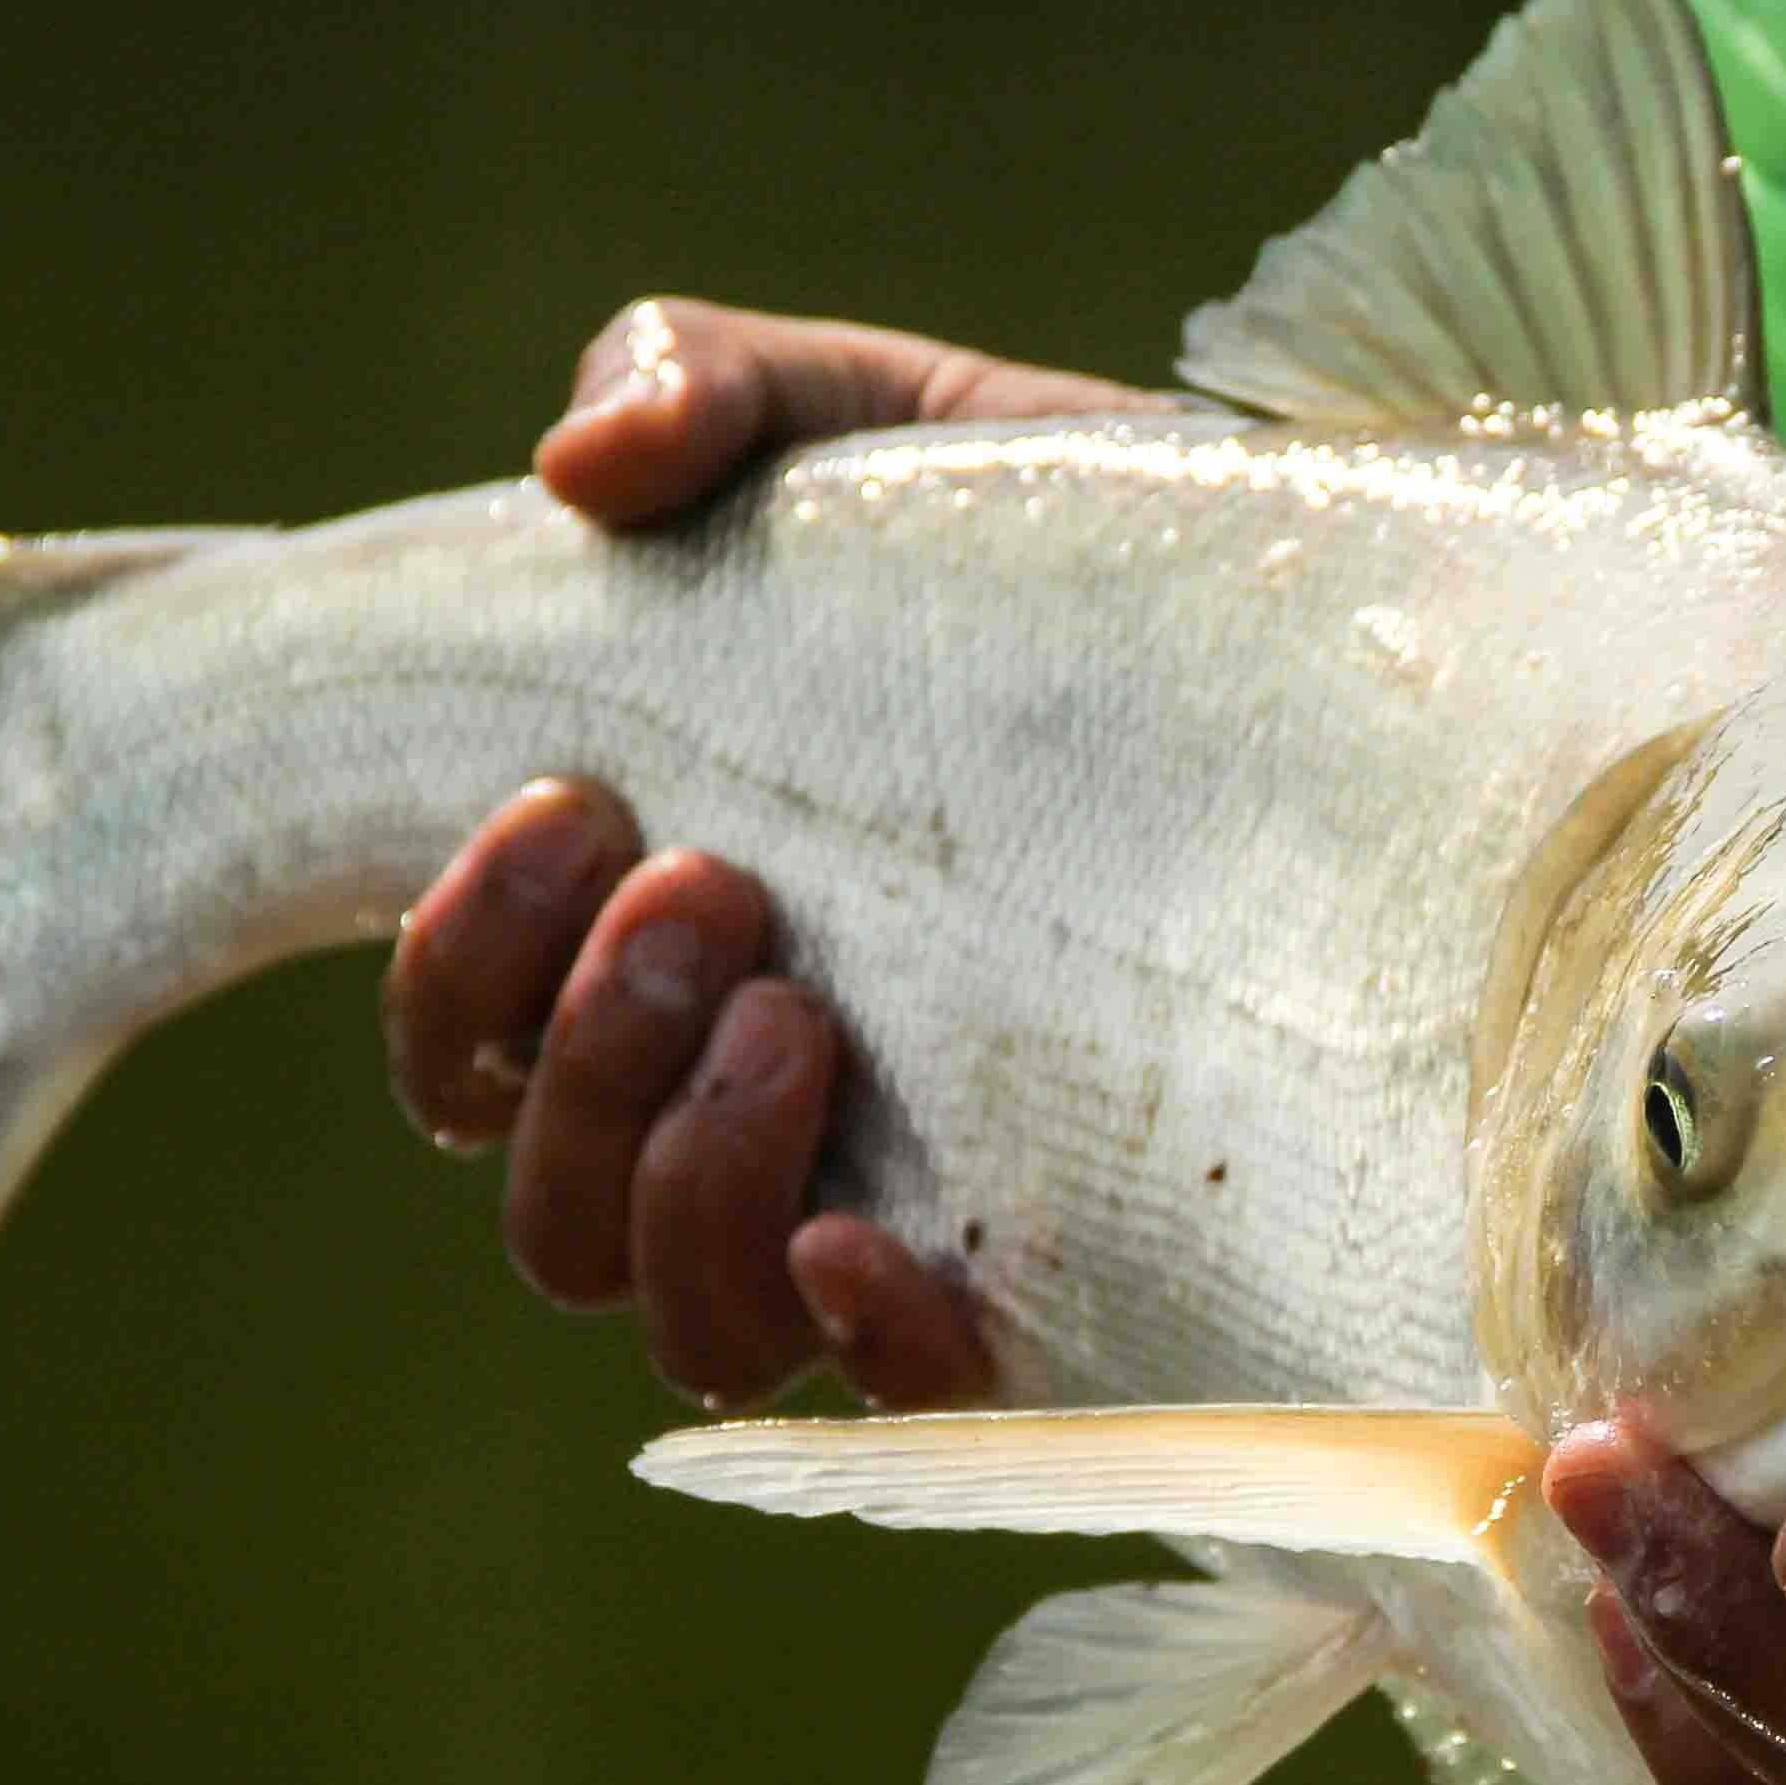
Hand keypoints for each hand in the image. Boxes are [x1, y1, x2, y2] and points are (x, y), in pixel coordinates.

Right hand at [382, 297, 1129, 1406]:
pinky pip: (905, 1395)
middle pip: (550, 1215)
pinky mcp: (1060, 1276)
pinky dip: (857, 1340)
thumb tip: (584, 468)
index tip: (569, 805)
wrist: (1325, 634)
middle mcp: (749, 1112)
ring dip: (687, 1189)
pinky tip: (872, 1236)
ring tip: (801, 1017)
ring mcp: (897, 1205)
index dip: (461, 968)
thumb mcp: (885, 426)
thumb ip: (707, 389)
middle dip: (583, 1055)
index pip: (462, 1056)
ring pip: (686, 1325)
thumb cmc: (1060, 550)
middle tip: (715, 885)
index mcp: (659, 942)